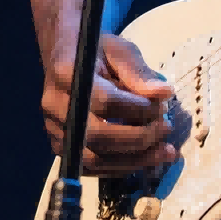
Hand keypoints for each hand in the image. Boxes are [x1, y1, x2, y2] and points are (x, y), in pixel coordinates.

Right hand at [40, 31, 177, 175]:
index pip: (102, 100)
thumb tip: (164, 93)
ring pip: (93, 159)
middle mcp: (54, 106)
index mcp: (66, 73)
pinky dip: (122, 167)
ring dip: (134, 160)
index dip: (136, 108)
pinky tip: (148, 159)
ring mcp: (55, 130)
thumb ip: (139, 71)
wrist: (70, 59)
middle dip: (138, 138)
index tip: (162, 106)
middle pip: (96, 135)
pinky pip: (91, 168)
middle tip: (166, 129)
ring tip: (166, 151)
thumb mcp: (120, 50)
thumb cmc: (98, 52)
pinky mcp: (62, 148)